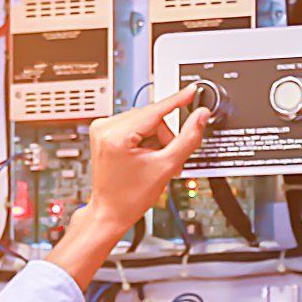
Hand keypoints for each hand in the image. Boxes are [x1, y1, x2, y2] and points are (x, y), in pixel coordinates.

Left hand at [43, 87, 211, 286]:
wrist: (110, 211)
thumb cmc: (130, 197)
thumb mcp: (166, 167)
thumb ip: (187, 138)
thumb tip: (200, 116)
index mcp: (117, 135)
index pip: (155, 110)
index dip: (178, 100)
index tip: (192, 90)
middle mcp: (105, 127)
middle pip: (151, 117)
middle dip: (164, 136)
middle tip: (165, 158)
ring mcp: (101, 128)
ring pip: (144, 121)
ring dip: (154, 138)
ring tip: (152, 161)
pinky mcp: (102, 132)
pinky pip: (133, 125)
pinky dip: (143, 138)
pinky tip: (142, 156)